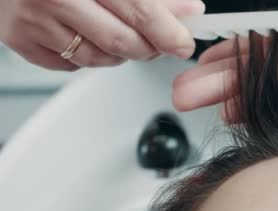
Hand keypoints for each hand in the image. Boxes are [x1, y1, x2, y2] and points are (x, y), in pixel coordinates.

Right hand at [0, 0, 204, 70]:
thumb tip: (187, 10)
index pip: (140, 11)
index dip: (169, 32)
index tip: (183, 43)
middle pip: (122, 42)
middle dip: (149, 48)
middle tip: (161, 43)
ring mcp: (33, 20)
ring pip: (99, 58)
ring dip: (121, 53)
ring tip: (119, 32)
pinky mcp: (21, 41)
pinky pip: (72, 64)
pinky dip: (89, 55)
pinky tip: (86, 34)